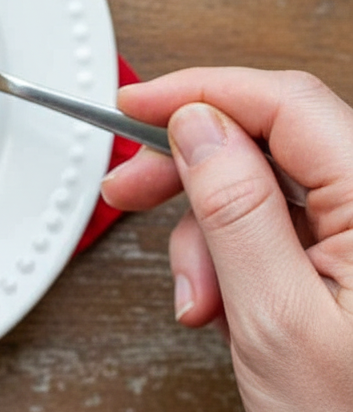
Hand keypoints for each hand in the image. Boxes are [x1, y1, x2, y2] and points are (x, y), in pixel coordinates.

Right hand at [101, 68, 352, 411]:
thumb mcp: (277, 320)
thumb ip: (235, 211)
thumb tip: (197, 126)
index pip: (285, 104)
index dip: (201, 91)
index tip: (134, 102)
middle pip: (270, 139)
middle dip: (190, 167)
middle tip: (127, 190)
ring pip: (265, 188)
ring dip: (207, 235)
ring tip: (194, 298)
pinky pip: (278, 228)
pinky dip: (232, 259)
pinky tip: (220, 305)